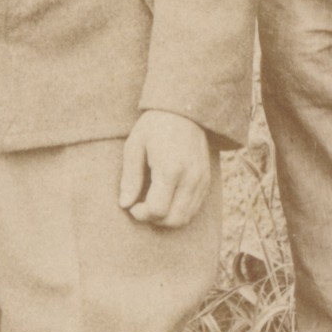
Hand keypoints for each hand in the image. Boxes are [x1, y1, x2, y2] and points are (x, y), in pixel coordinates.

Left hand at [118, 111, 214, 226]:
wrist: (184, 111)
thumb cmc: (154, 127)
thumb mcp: (134, 147)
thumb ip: (130, 178)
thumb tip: (124, 204)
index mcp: (170, 169)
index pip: (158, 209)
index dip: (141, 214)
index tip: (132, 205)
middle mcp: (190, 178)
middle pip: (173, 219)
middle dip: (153, 220)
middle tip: (140, 207)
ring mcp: (201, 180)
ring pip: (185, 217)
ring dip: (166, 219)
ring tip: (152, 204)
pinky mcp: (207, 181)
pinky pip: (194, 209)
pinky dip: (178, 212)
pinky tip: (165, 200)